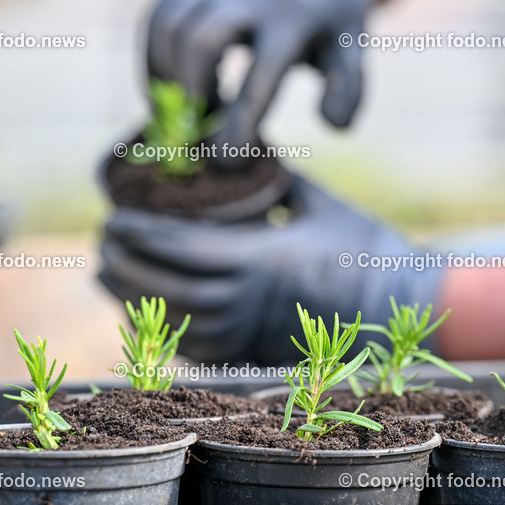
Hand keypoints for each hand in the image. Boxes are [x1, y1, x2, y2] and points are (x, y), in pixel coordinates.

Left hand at [99, 175, 441, 364]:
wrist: (400, 304)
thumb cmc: (366, 248)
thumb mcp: (319, 201)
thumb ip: (272, 177)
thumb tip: (233, 151)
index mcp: (264, 259)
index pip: (182, 247)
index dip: (140, 234)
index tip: (113, 218)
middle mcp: (251, 301)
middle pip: (167, 288)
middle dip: (125, 267)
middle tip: (104, 244)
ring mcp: (253, 333)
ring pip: (176, 322)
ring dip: (134, 300)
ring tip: (110, 277)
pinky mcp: (258, 353)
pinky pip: (198, 350)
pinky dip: (164, 332)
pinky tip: (147, 314)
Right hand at [146, 0, 381, 167]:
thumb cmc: (328, 19)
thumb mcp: (350, 49)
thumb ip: (347, 90)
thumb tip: (333, 124)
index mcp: (293, 17)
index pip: (261, 77)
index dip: (239, 125)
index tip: (228, 160)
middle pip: (201, 41)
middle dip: (192, 93)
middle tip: (199, 131)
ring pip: (170, 27)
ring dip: (168, 78)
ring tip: (188, 111)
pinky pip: (156, 20)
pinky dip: (154, 60)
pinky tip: (169, 90)